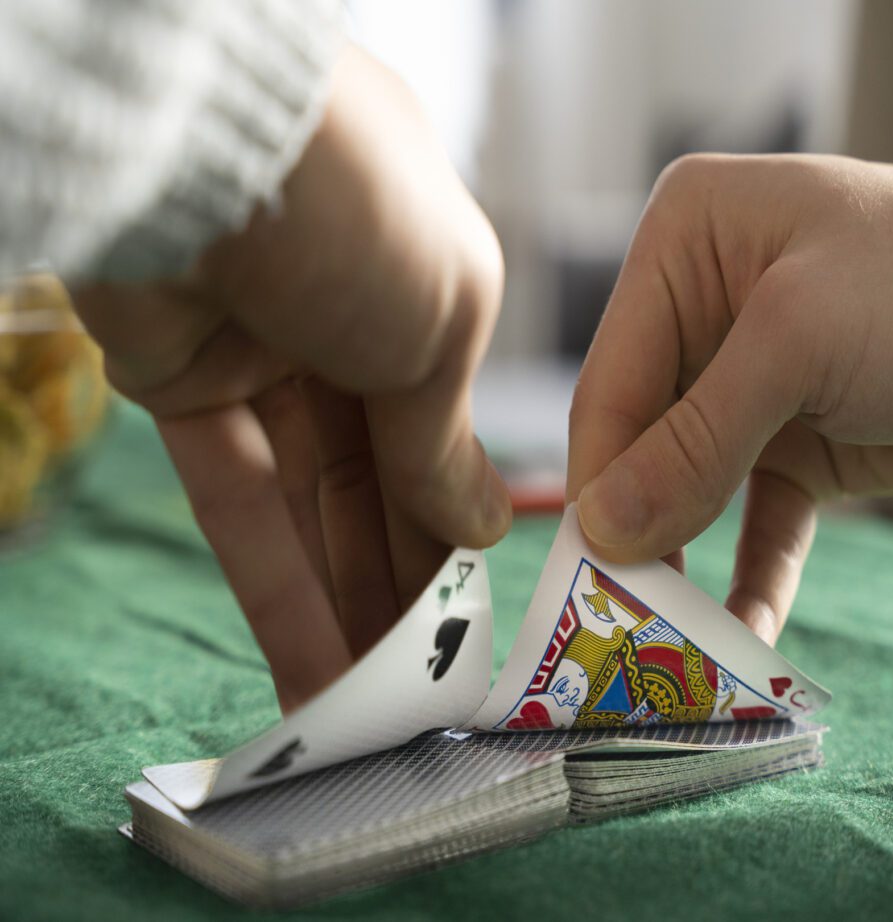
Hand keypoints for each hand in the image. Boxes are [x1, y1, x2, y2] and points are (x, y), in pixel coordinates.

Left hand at [74, 46, 510, 711]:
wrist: (207, 152)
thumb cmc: (366, 216)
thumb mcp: (448, 327)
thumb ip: (450, 440)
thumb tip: (481, 527)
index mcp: (423, 286)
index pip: (443, 428)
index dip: (454, 525)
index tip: (471, 609)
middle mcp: (344, 320)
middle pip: (374, 479)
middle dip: (399, 581)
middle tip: (424, 680)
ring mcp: (259, 354)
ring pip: (307, 500)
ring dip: (340, 601)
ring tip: (372, 702)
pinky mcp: (180, 382)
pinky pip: (236, 496)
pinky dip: (274, 581)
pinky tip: (312, 666)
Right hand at [568, 154, 892, 643]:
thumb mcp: (798, 343)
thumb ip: (694, 441)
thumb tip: (603, 529)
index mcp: (682, 247)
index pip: (612, 379)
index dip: (598, 473)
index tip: (590, 558)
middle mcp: (699, 312)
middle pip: (640, 439)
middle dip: (637, 523)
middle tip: (620, 608)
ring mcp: (743, 383)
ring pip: (689, 485)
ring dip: (685, 556)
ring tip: (671, 633)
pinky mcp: (791, 443)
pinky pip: (756, 517)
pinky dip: (751, 572)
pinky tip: (744, 630)